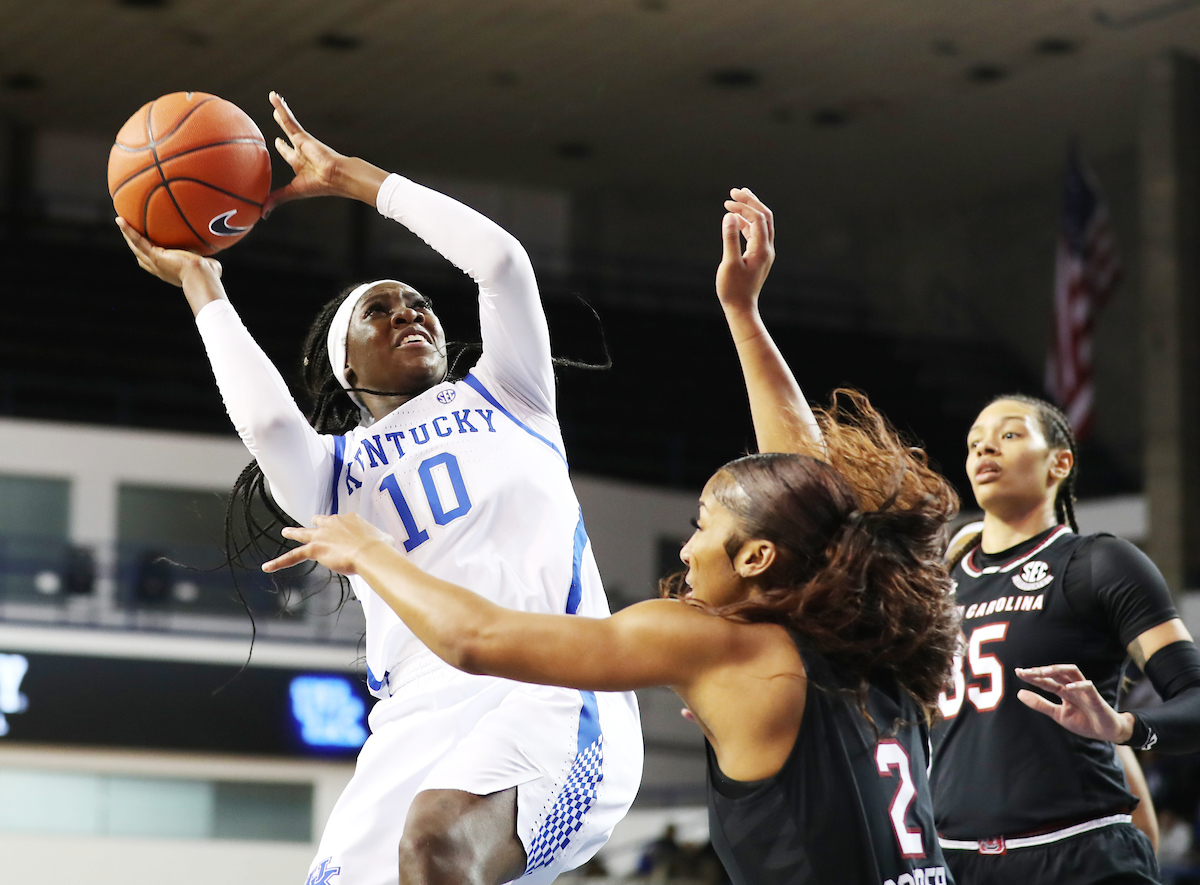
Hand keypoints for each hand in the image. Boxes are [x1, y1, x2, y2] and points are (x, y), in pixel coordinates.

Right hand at [116, 217, 220, 287]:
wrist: (202, 277)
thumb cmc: (208, 276)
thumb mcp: (207, 269)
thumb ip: (209, 265)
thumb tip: (215, 265)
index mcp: (168, 271)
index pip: (153, 264)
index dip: (147, 256)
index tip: (145, 249)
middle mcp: (158, 268)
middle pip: (141, 255)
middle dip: (134, 245)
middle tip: (128, 232)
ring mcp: (154, 262)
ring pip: (136, 246)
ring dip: (128, 234)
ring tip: (121, 221)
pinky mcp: (154, 256)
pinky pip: (138, 240)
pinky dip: (128, 230)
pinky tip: (120, 219)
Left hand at [262, 513, 394, 576]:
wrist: (369, 552)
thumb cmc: (380, 547)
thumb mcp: (384, 540)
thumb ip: (383, 541)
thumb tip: (389, 546)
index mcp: (351, 519)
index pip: (343, 521)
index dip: (344, 529)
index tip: (349, 535)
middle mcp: (334, 522)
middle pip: (321, 520)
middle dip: (318, 522)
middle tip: (314, 522)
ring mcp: (322, 534)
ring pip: (304, 533)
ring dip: (294, 533)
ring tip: (286, 532)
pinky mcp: (314, 548)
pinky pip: (293, 555)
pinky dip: (279, 562)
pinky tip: (268, 567)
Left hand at [263, 91, 349, 213]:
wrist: (335, 177)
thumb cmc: (319, 186)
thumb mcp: (293, 193)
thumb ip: (276, 199)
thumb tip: (261, 214)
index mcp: (301, 164)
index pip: (289, 154)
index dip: (282, 148)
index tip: (277, 142)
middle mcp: (302, 151)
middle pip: (289, 136)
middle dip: (283, 129)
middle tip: (276, 116)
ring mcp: (303, 141)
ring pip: (288, 123)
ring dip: (281, 111)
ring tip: (273, 97)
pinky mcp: (303, 135)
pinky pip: (289, 118)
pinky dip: (281, 107)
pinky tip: (273, 97)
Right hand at [716, 187, 774, 313]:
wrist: (741, 308)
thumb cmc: (733, 289)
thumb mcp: (729, 263)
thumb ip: (730, 238)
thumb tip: (730, 215)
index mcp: (762, 249)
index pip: (757, 218)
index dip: (744, 207)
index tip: (727, 203)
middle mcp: (767, 248)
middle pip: (764, 217)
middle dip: (751, 202)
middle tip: (736, 191)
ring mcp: (764, 252)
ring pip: (761, 224)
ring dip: (750, 210)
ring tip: (736, 199)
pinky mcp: (758, 257)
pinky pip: (755, 234)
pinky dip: (746, 223)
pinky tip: (735, 219)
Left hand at [1016, 664, 1134, 742]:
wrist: (1107, 732)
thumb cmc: (1084, 721)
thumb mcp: (1058, 714)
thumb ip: (1040, 704)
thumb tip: (1018, 693)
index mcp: (1063, 691)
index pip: (1046, 680)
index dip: (1033, 676)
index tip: (1018, 672)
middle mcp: (1072, 687)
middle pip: (1056, 672)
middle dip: (1041, 670)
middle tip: (1025, 671)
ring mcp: (1084, 690)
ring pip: (1072, 672)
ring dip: (1057, 670)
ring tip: (1042, 672)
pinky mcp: (1096, 698)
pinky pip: (1088, 687)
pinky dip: (1078, 686)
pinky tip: (1067, 688)